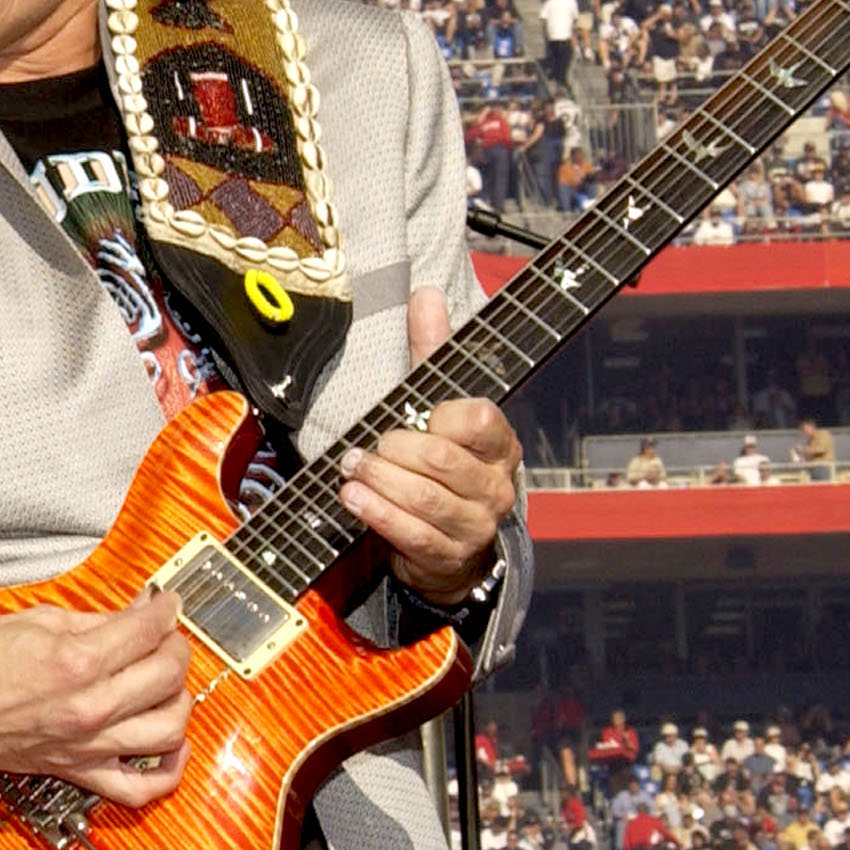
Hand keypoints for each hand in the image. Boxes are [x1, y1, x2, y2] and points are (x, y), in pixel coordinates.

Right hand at [0, 591, 195, 808]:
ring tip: (166, 682)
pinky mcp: (79, 772)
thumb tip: (135, 615)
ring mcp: (88, 745)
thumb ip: (95, 621)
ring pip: (169, 728)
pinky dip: (168, 770)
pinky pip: (140, 789)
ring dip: (179, 698)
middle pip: (168, 675)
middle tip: (165, 635)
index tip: (167, 603)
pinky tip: (172, 745)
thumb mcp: (35, 621)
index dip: (166, 609)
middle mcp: (89, 707)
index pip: (148, 630)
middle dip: (175, 646)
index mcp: (76, 661)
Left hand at [338, 285, 520, 604]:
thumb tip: (426, 293)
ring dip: (379, 480)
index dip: (440, 415)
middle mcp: (496, 485)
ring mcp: (476, 524)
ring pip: (425, 498)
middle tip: (367, 448)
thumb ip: (432, 352)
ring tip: (351, 469)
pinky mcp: (449, 556)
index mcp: (499, 443)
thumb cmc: (441, 464)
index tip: (418, 416)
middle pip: (440, 460)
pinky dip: (377, 513)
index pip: (478, 418)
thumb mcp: (437, 406)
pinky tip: (353, 498)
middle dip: (393, 450)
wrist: (451, 543)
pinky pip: (412, 533)